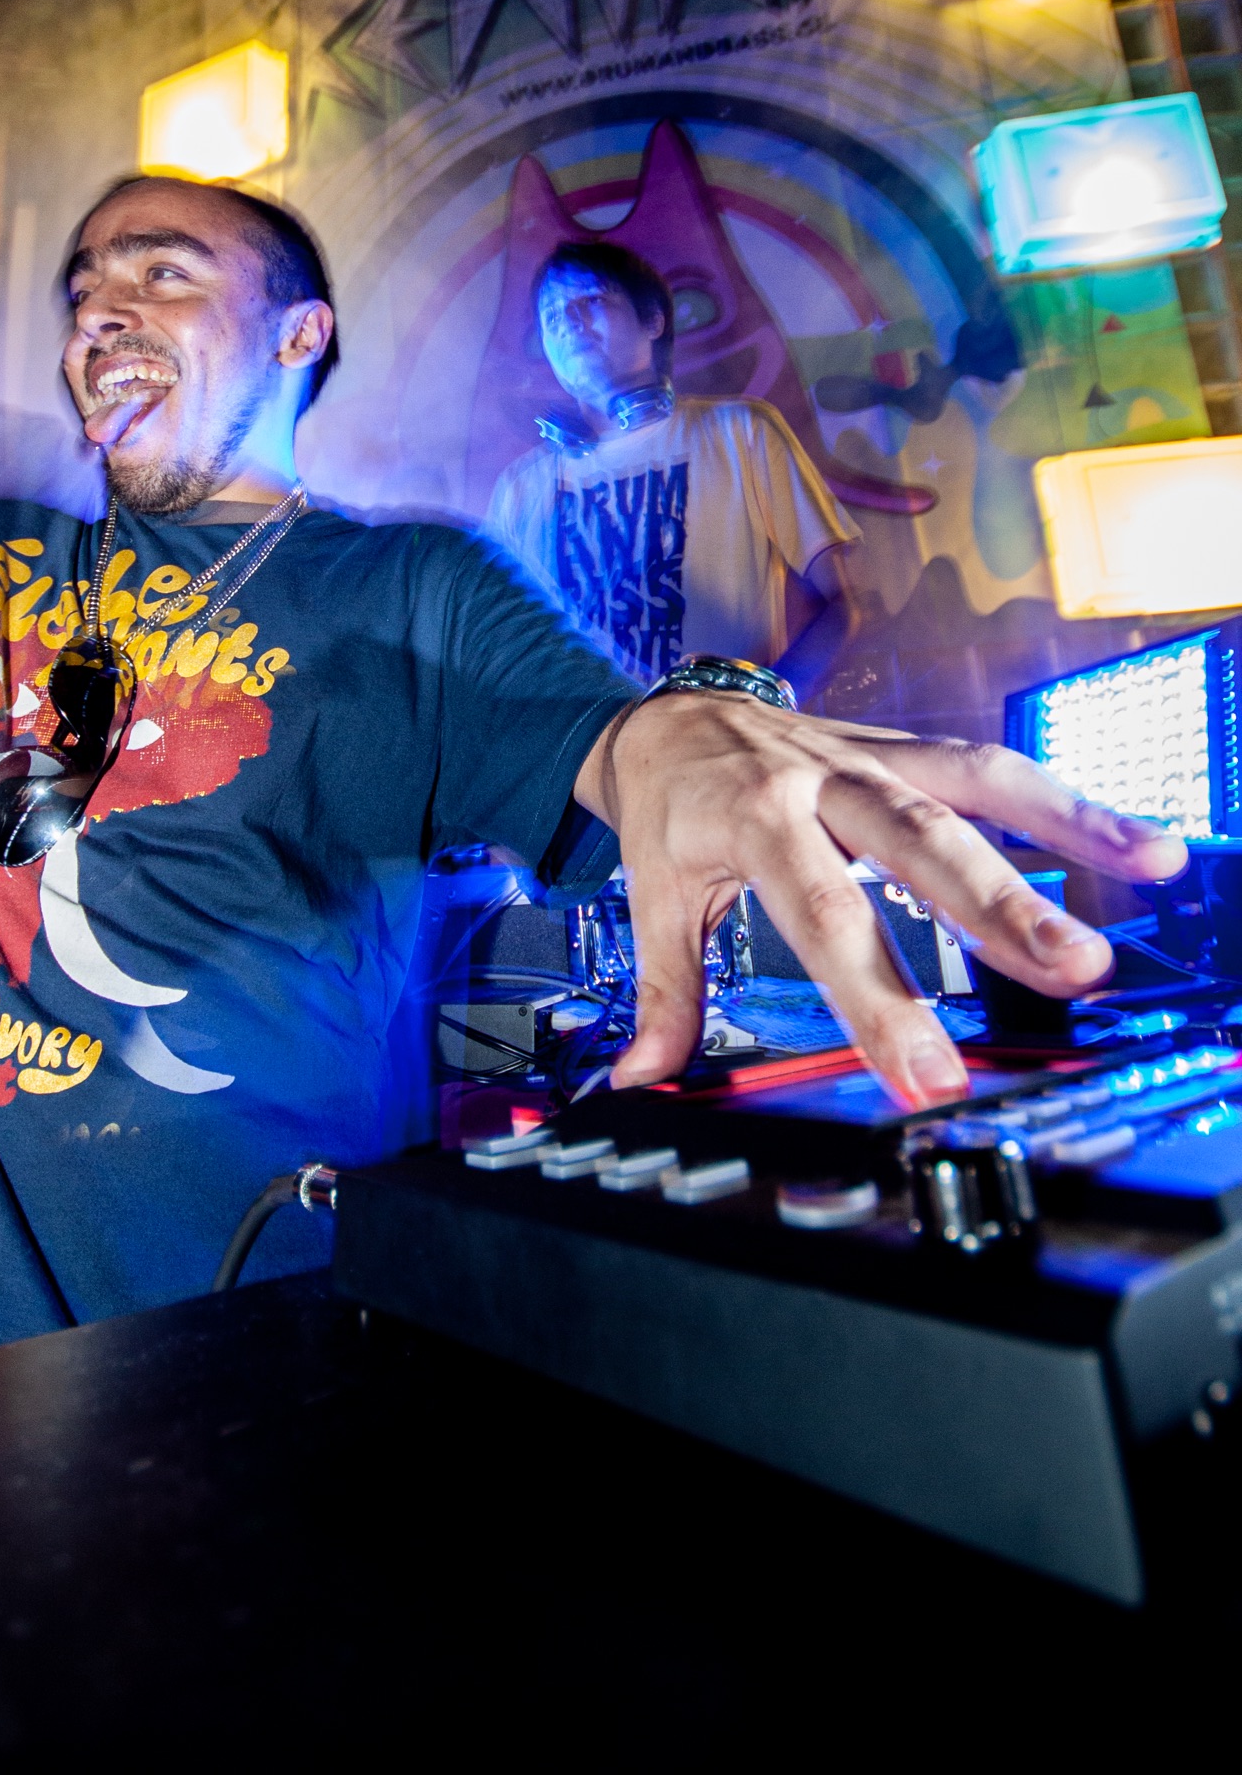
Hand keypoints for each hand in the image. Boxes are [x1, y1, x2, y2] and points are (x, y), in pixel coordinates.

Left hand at [571, 693, 1187, 1109]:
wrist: (668, 712)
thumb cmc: (669, 807)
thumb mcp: (651, 893)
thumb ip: (664, 991)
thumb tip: (640, 1077)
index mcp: (753, 821)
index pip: (824, 920)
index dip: (879, 1000)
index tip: (927, 1076)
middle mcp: (823, 781)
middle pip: (919, 843)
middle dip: (999, 908)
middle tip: (1072, 970)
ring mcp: (874, 758)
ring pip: (975, 784)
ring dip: (1066, 826)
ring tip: (1150, 866)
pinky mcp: (908, 750)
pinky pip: (992, 769)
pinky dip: (1064, 800)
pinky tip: (1135, 839)